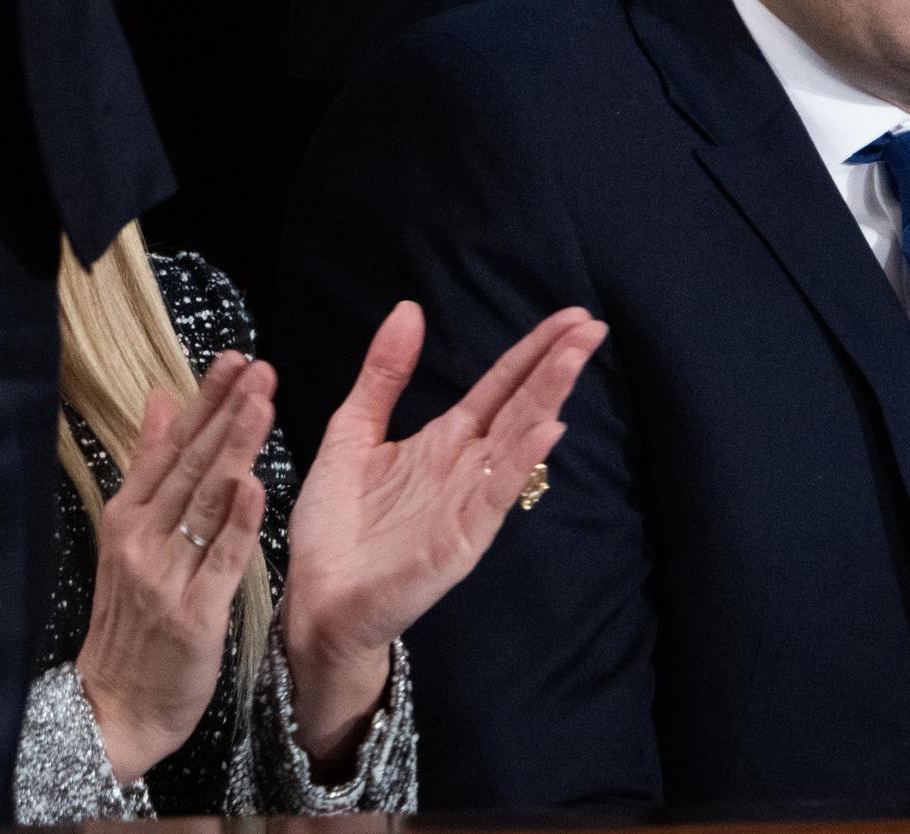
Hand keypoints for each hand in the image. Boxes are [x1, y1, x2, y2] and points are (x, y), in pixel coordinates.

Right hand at [76, 353, 275, 783]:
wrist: (115, 708)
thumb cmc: (133, 619)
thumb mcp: (131, 539)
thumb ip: (149, 469)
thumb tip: (160, 399)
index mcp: (128, 517)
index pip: (170, 448)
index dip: (204, 402)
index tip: (234, 358)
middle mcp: (142, 539)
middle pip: (189, 466)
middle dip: (225, 412)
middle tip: (257, 366)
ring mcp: (165, 575)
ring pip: (204, 503)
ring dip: (234, 450)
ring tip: (262, 403)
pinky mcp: (192, 613)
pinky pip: (219, 561)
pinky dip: (236, 524)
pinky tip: (255, 486)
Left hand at [280, 302, 606, 764]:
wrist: (316, 601)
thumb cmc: (336, 525)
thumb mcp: (351, 432)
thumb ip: (384, 375)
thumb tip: (410, 308)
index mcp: (447, 440)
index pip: (501, 386)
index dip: (534, 350)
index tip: (572, 315)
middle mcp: (468, 467)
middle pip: (521, 406)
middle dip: (556, 366)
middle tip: (593, 326)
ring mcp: (469, 503)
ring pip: (517, 442)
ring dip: (548, 399)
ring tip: (575, 358)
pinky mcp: (459, 541)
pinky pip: (495, 496)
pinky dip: (521, 463)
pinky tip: (545, 432)